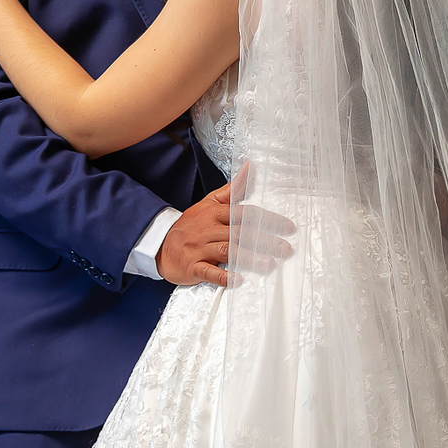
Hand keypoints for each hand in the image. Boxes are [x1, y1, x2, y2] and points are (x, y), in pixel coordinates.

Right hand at [157, 166, 294, 288]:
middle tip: (285, 249)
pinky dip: (223, 277)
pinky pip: (208, 272)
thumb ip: (232, 189)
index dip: (267, 219)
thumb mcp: (209, 203)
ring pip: (227, 251)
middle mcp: (208, 230)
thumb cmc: (191, 225)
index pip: (244, 214)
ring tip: (269, 264)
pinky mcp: (192, 266)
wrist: (160, 244)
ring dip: (248, 258)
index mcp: (214, 213)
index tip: (287, 227)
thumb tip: (250, 167)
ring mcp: (199, 249)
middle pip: (239, 233)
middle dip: (264, 241)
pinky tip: (238, 280)